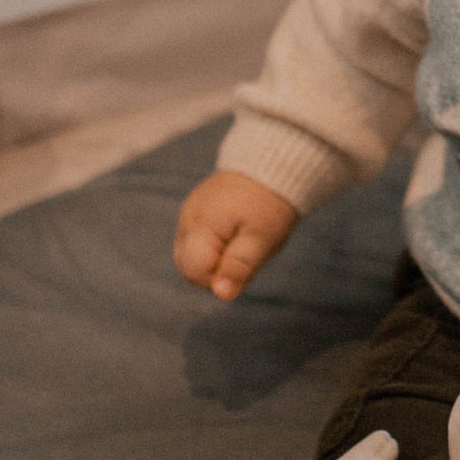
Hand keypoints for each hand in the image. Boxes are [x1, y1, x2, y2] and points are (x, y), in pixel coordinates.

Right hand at [173, 171, 298, 299]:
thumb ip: (239, 267)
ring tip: (242, 244)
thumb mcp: (261, 239)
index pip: (193, 271)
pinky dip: (214, 247)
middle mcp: (187, 220)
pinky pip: (196, 241)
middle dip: (214, 273)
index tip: (242, 267)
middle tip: (244, 258)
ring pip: (190, 256)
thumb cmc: (269, 204)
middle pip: (187, 267)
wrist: (272, 165)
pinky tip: (236, 235)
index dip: (217, 279)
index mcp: (201, 226)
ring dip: (214, 261)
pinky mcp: (195, 211)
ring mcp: (189, 214)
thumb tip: (221, 295)